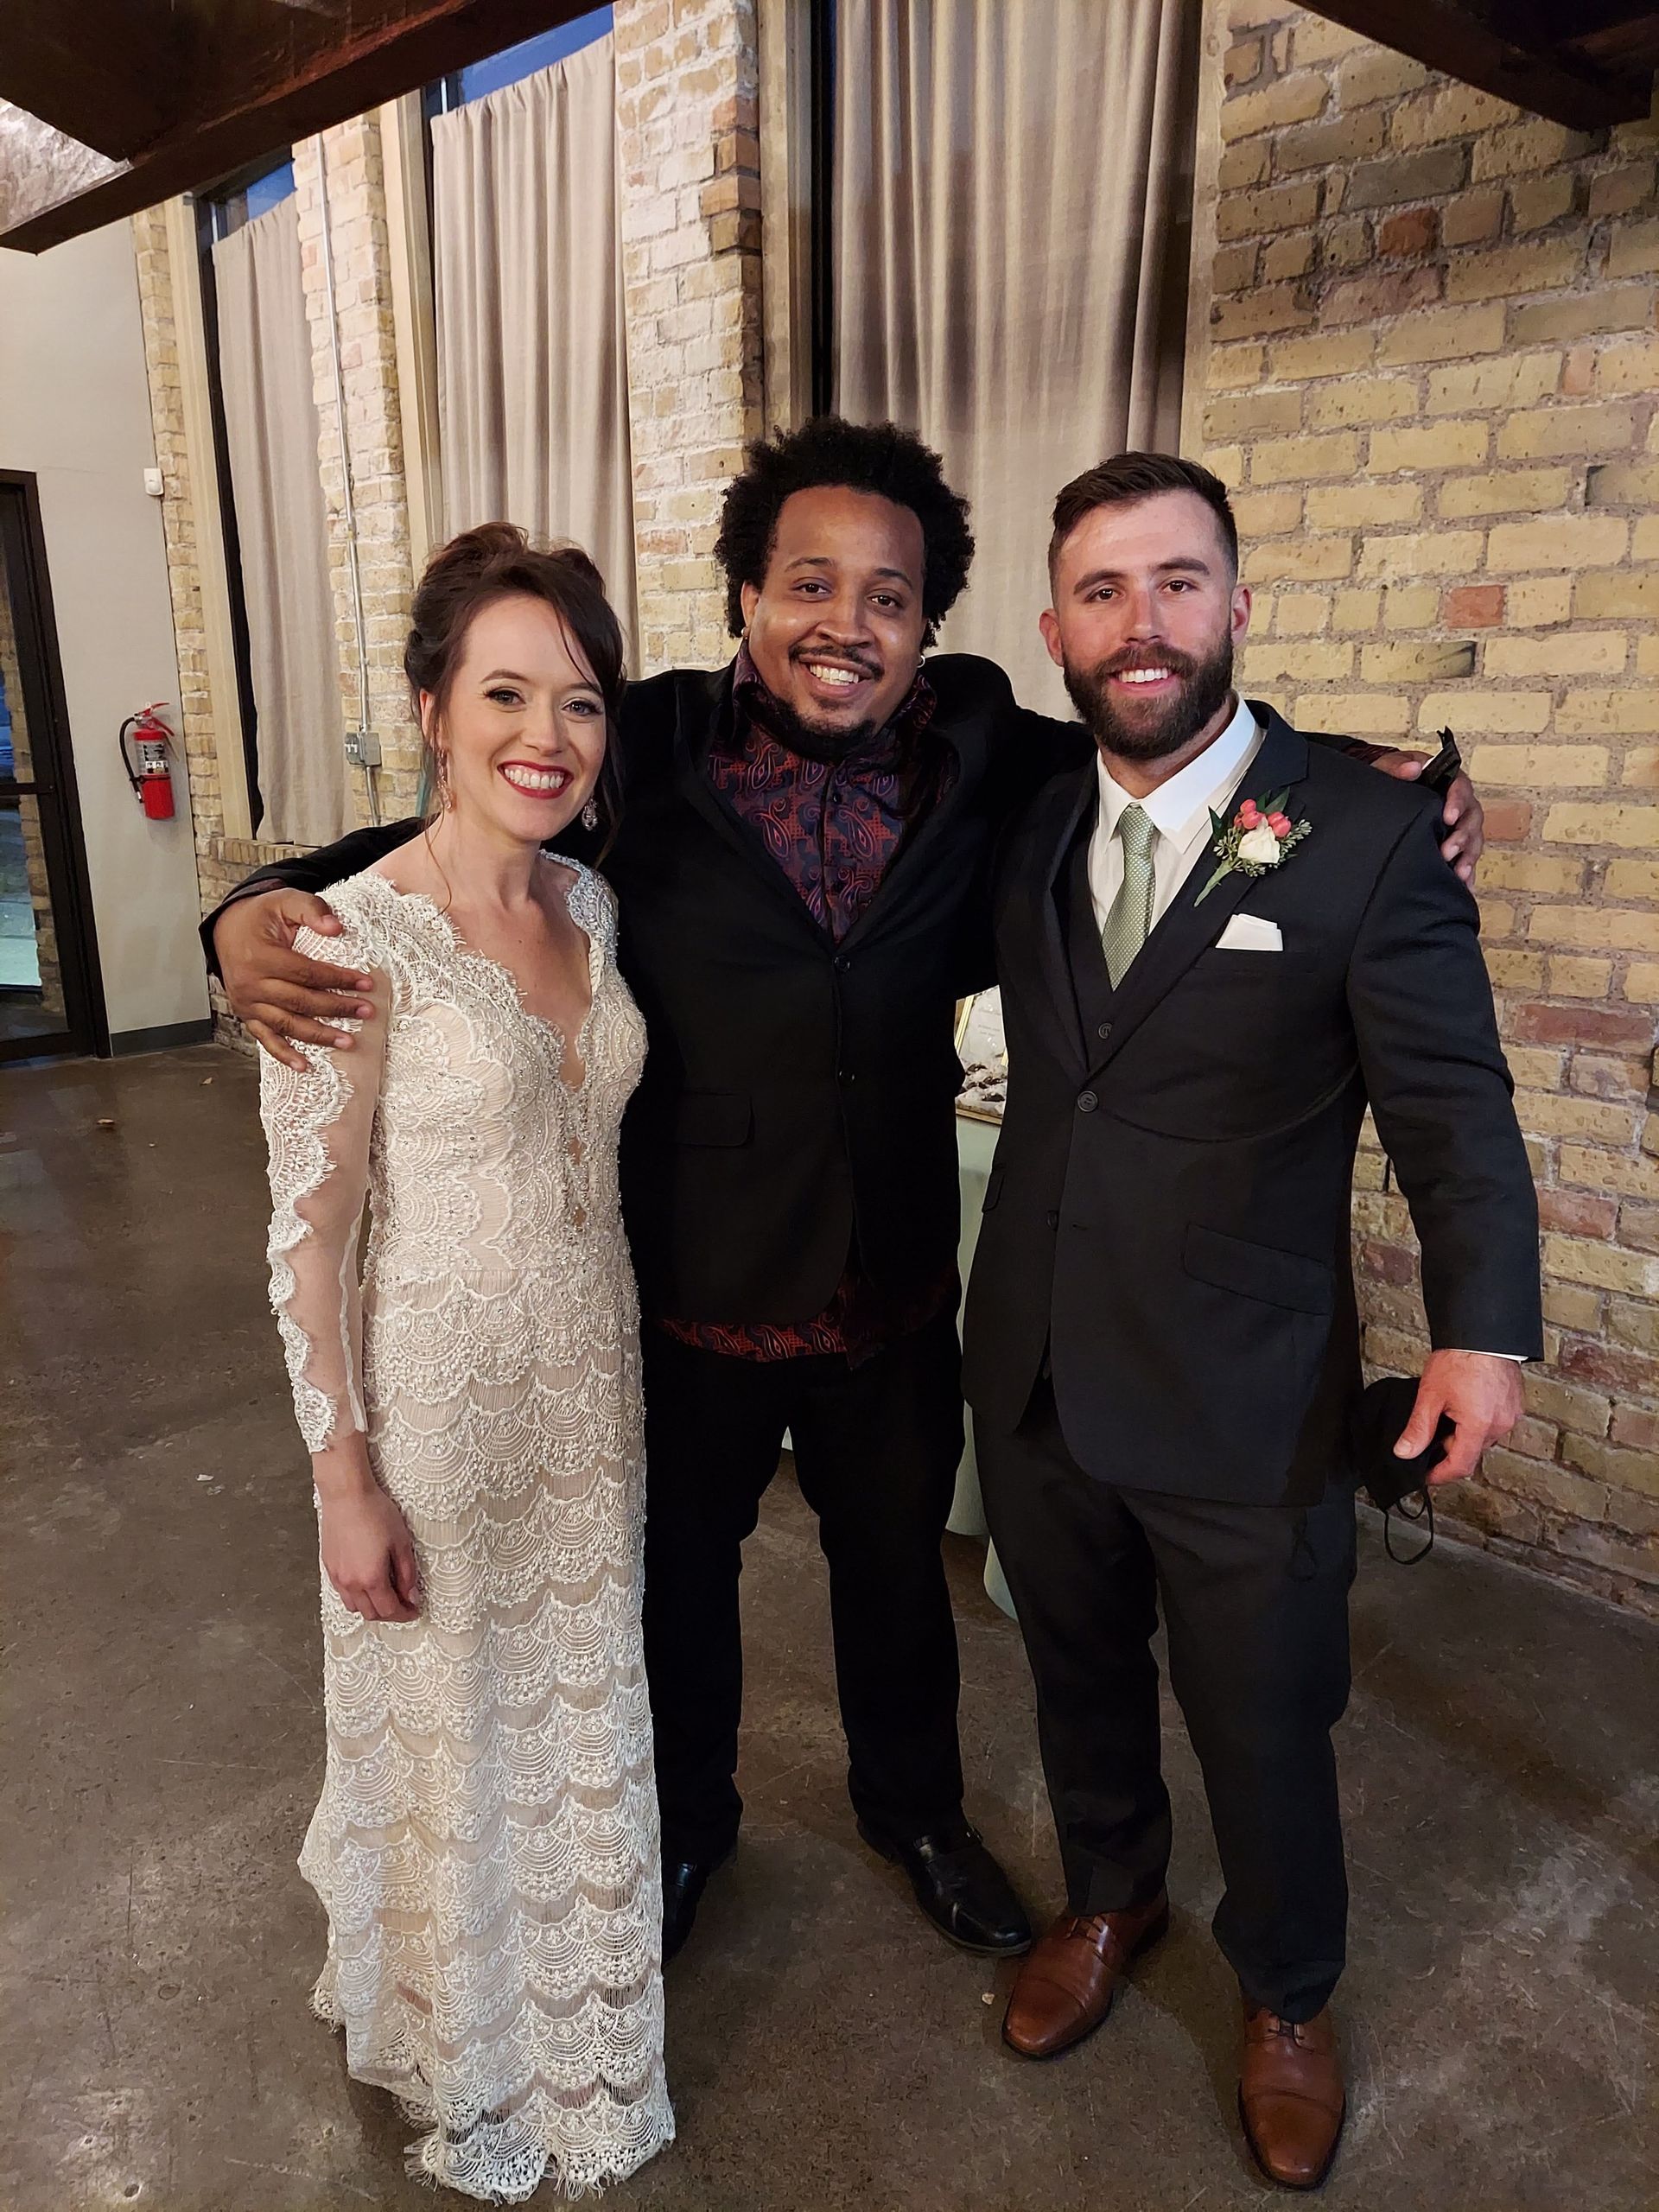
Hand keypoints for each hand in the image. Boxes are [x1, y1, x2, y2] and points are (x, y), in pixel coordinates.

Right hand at [214, 888, 374, 1070]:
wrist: (228, 929)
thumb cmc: (261, 916)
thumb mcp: (284, 900)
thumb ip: (311, 909)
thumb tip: (336, 928)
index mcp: (261, 957)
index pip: (307, 973)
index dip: (338, 979)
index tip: (367, 983)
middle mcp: (251, 984)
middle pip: (300, 1001)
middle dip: (337, 1009)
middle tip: (367, 1012)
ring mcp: (247, 1003)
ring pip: (287, 1024)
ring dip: (318, 1036)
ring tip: (348, 1042)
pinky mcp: (246, 1015)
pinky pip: (265, 1038)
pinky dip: (284, 1054)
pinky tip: (304, 1066)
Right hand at [318, 1472, 422, 1621]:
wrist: (347, 1495)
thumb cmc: (375, 1512)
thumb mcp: (401, 1542)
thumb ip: (407, 1573)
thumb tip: (412, 1596)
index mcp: (371, 1578)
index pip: (389, 1610)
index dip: (405, 1614)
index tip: (415, 1610)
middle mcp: (351, 1583)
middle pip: (371, 1614)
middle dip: (390, 1613)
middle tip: (404, 1603)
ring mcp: (337, 1576)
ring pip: (354, 1607)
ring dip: (372, 1607)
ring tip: (386, 1593)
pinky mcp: (329, 1567)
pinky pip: (342, 1593)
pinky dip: (357, 1596)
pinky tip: (367, 1582)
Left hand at [1368, 752, 1483, 883]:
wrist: (1387, 794)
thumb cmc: (1392, 779)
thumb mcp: (1388, 769)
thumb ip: (1397, 766)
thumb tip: (1413, 768)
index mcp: (1447, 780)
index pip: (1460, 788)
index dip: (1457, 802)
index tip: (1448, 817)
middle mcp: (1458, 802)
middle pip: (1472, 817)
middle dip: (1462, 836)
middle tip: (1448, 851)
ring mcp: (1459, 823)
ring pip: (1473, 838)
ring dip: (1468, 856)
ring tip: (1459, 873)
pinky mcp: (1454, 841)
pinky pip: (1467, 856)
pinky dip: (1467, 870)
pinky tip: (1464, 884)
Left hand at [1394, 1349, 1523, 1484]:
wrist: (1483, 1334)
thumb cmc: (1460, 1358)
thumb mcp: (1430, 1395)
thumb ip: (1417, 1428)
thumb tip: (1404, 1452)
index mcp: (1479, 1426)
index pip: (1460, 1466)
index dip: (1440, 1475)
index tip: (1426, 1476)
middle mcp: (1500, 1425)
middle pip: (1471, 1452)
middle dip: (1450, 1447)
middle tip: (1434, 1427)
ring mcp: (1510, 1416)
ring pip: (1483, 1438)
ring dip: (1465, 1433)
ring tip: (1450, 1410)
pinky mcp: (1515, 1406)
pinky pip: (1494, 1423)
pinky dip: (1478, 1421)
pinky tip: (1467, 1403)